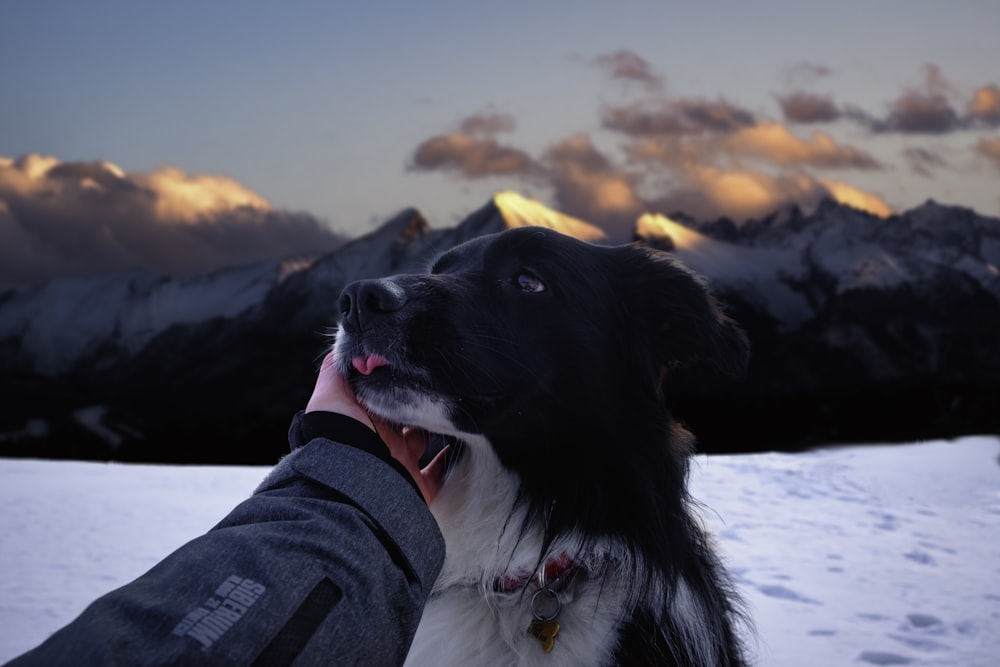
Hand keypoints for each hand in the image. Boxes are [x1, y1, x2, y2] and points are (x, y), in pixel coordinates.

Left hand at [306, 353, 447, 503]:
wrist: (349, 481)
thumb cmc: (337, 434)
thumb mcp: (331, 393)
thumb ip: (337, 368)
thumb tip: (346, 344)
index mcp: (364, 420)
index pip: (383, 396)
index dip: (395, 381)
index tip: (414, 364)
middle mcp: (382, 442)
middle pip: (405, 417)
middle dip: (419, 401)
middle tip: (439, 384)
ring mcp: (400, 464)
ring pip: (423, 442)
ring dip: (437, 429)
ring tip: (456, 408)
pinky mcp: (416, 485)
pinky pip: (439, 473)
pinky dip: (451, 460)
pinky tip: (463, 443)